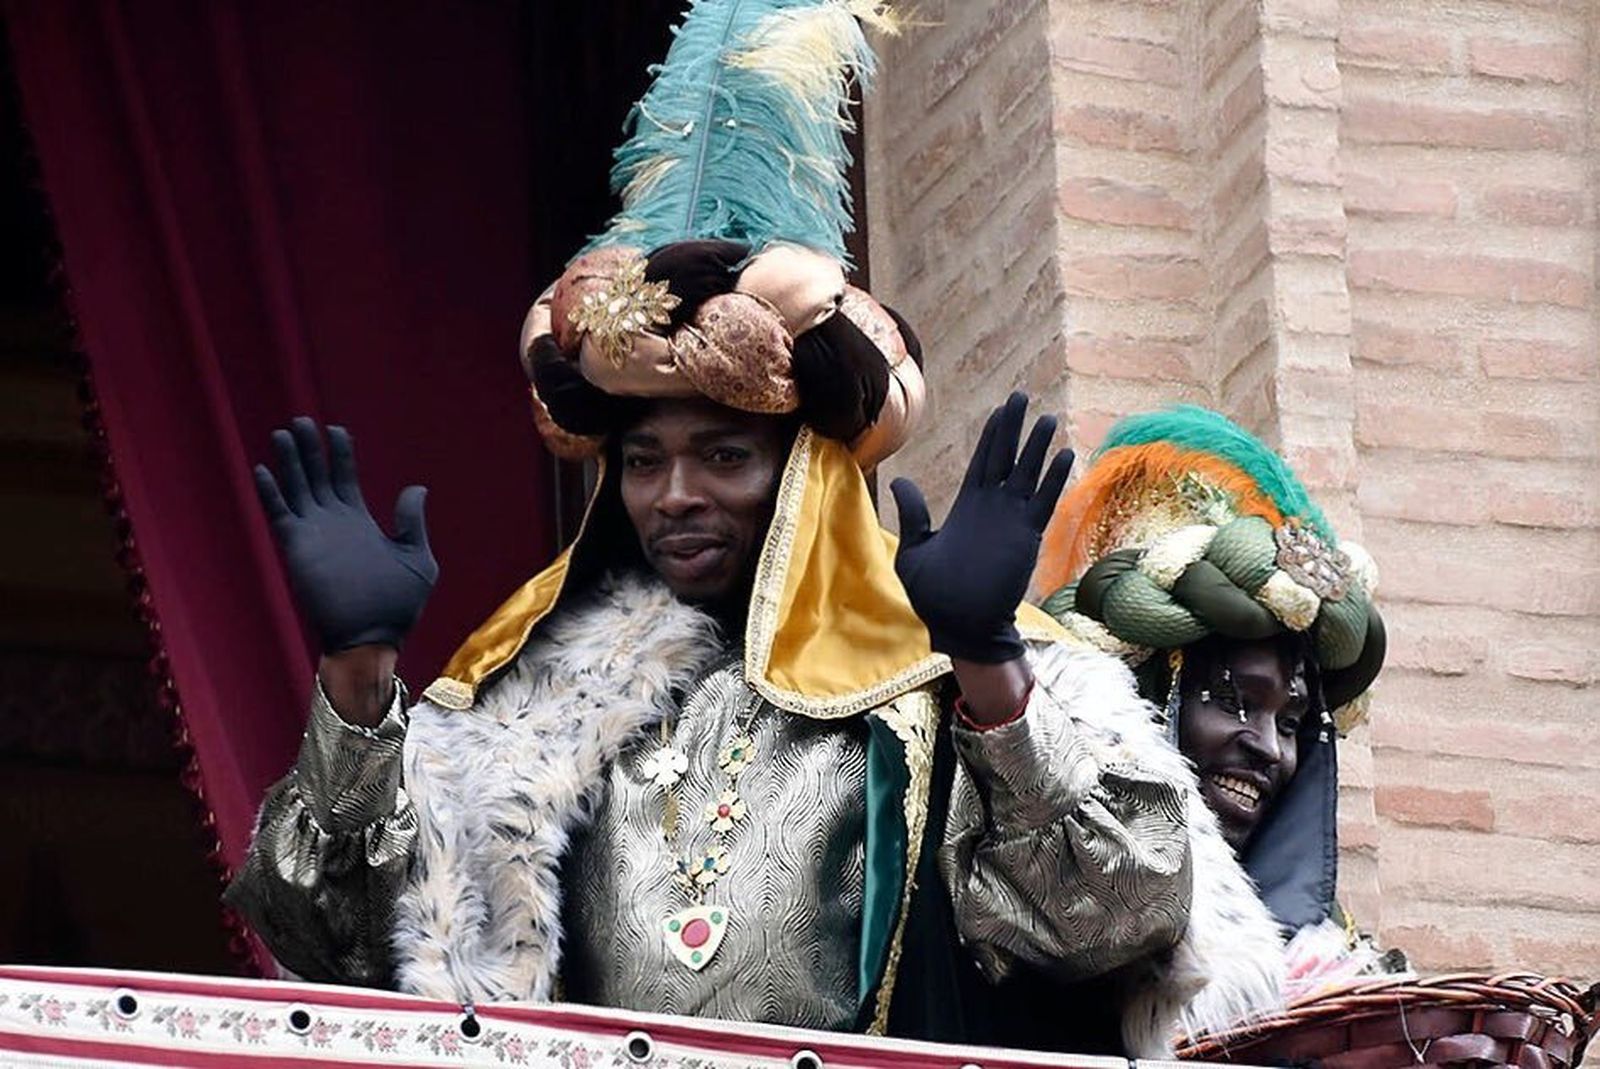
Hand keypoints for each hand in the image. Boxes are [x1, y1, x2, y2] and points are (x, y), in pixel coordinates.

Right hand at [255, 418, 436, 651]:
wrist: (373, 637)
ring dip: (289, 462)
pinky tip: (263, 470)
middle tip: (301, 421)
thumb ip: (412, 523)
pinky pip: (280, 515)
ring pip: (297, 488)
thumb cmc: (400, 605)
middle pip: (316, 476)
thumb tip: (416, 488)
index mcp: (361, 522)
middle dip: (309, 449)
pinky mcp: (298, 548)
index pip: (345, 477)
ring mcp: (314, 534)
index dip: (340, 453)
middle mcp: (333, 523)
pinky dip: (271, 493)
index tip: (336, 430)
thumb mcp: (418, 559)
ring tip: (283, 433)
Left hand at [890, 392, 1072, 663]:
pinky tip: (1065, 456)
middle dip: (1013, 427)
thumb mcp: (913, 550)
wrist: (960, 626)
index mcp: (966, 506)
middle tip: (1021, 397)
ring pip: (1027, 474)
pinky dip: (1053, 479)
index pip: (982, 460)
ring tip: (1048, 419)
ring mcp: (1010, 520)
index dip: (992, 434)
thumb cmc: (934, 595)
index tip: (1001, 409)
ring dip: (1037, 447)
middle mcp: (991, 507)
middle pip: (1004, 457)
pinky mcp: (1025, 536)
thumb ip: (913, 515)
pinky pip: (1043, 502)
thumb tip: (902, 481)